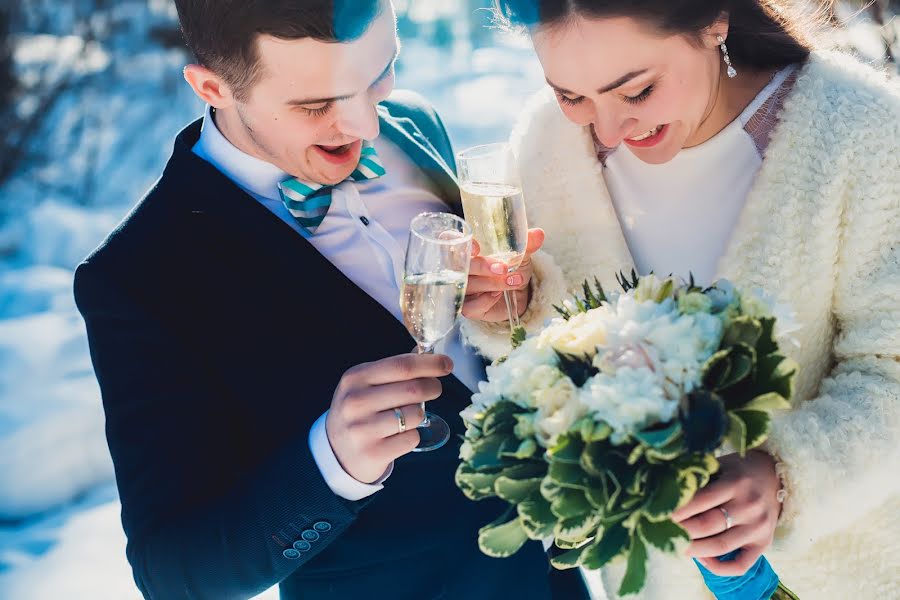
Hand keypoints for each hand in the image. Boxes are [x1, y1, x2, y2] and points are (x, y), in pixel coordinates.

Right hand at [325, 353, 452, 482]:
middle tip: (435, 389)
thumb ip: (394, 369)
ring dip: (421, 414)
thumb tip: (429, 354)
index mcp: (355, 378)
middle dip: (433, 387)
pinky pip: (411, 438)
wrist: (336, 452)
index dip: (430, 363)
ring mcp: (363, 429)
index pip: (402, 365)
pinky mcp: (373, 452)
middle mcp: (356, 402)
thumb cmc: (360, 411)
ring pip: (415, 415)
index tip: (447, 364)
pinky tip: (399, 436)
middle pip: (413, 389)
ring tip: (409, 416)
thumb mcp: (365, 385)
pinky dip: (413, 435)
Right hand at [462, 228, 544, 322]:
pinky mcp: (467, 307)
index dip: (457, 241)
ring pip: (468, 285)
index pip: (449, 240)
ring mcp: (461, 288)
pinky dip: (486, 300)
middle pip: (459, 265)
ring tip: (513, 281)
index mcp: (466, 249)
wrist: (517, 294)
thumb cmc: (511, 268)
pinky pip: (470, 306)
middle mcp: (458, 268)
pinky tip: (497, 295)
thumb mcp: (520, 254)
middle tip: (504, 268)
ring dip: (492, 283)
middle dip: (482, 266)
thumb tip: (539, 234)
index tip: (477, 247)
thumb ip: (526, 243)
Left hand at [671, 450, 780, 575]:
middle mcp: (749, 506)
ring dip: (693, 549)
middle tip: (662, 531)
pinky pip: (741, 565)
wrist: (774, 476)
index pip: (701, 500)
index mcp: (735, 483)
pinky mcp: (764, 543)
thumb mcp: (719, 465)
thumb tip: (664, 492)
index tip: (658, 514)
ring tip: (676, 545)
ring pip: (720, 546)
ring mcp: (758, 527)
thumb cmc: (737, 470)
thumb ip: (698, 478)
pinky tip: (701, 559)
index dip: (677, 510)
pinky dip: (719, 567)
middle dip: (681, 530)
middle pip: (708, 525)